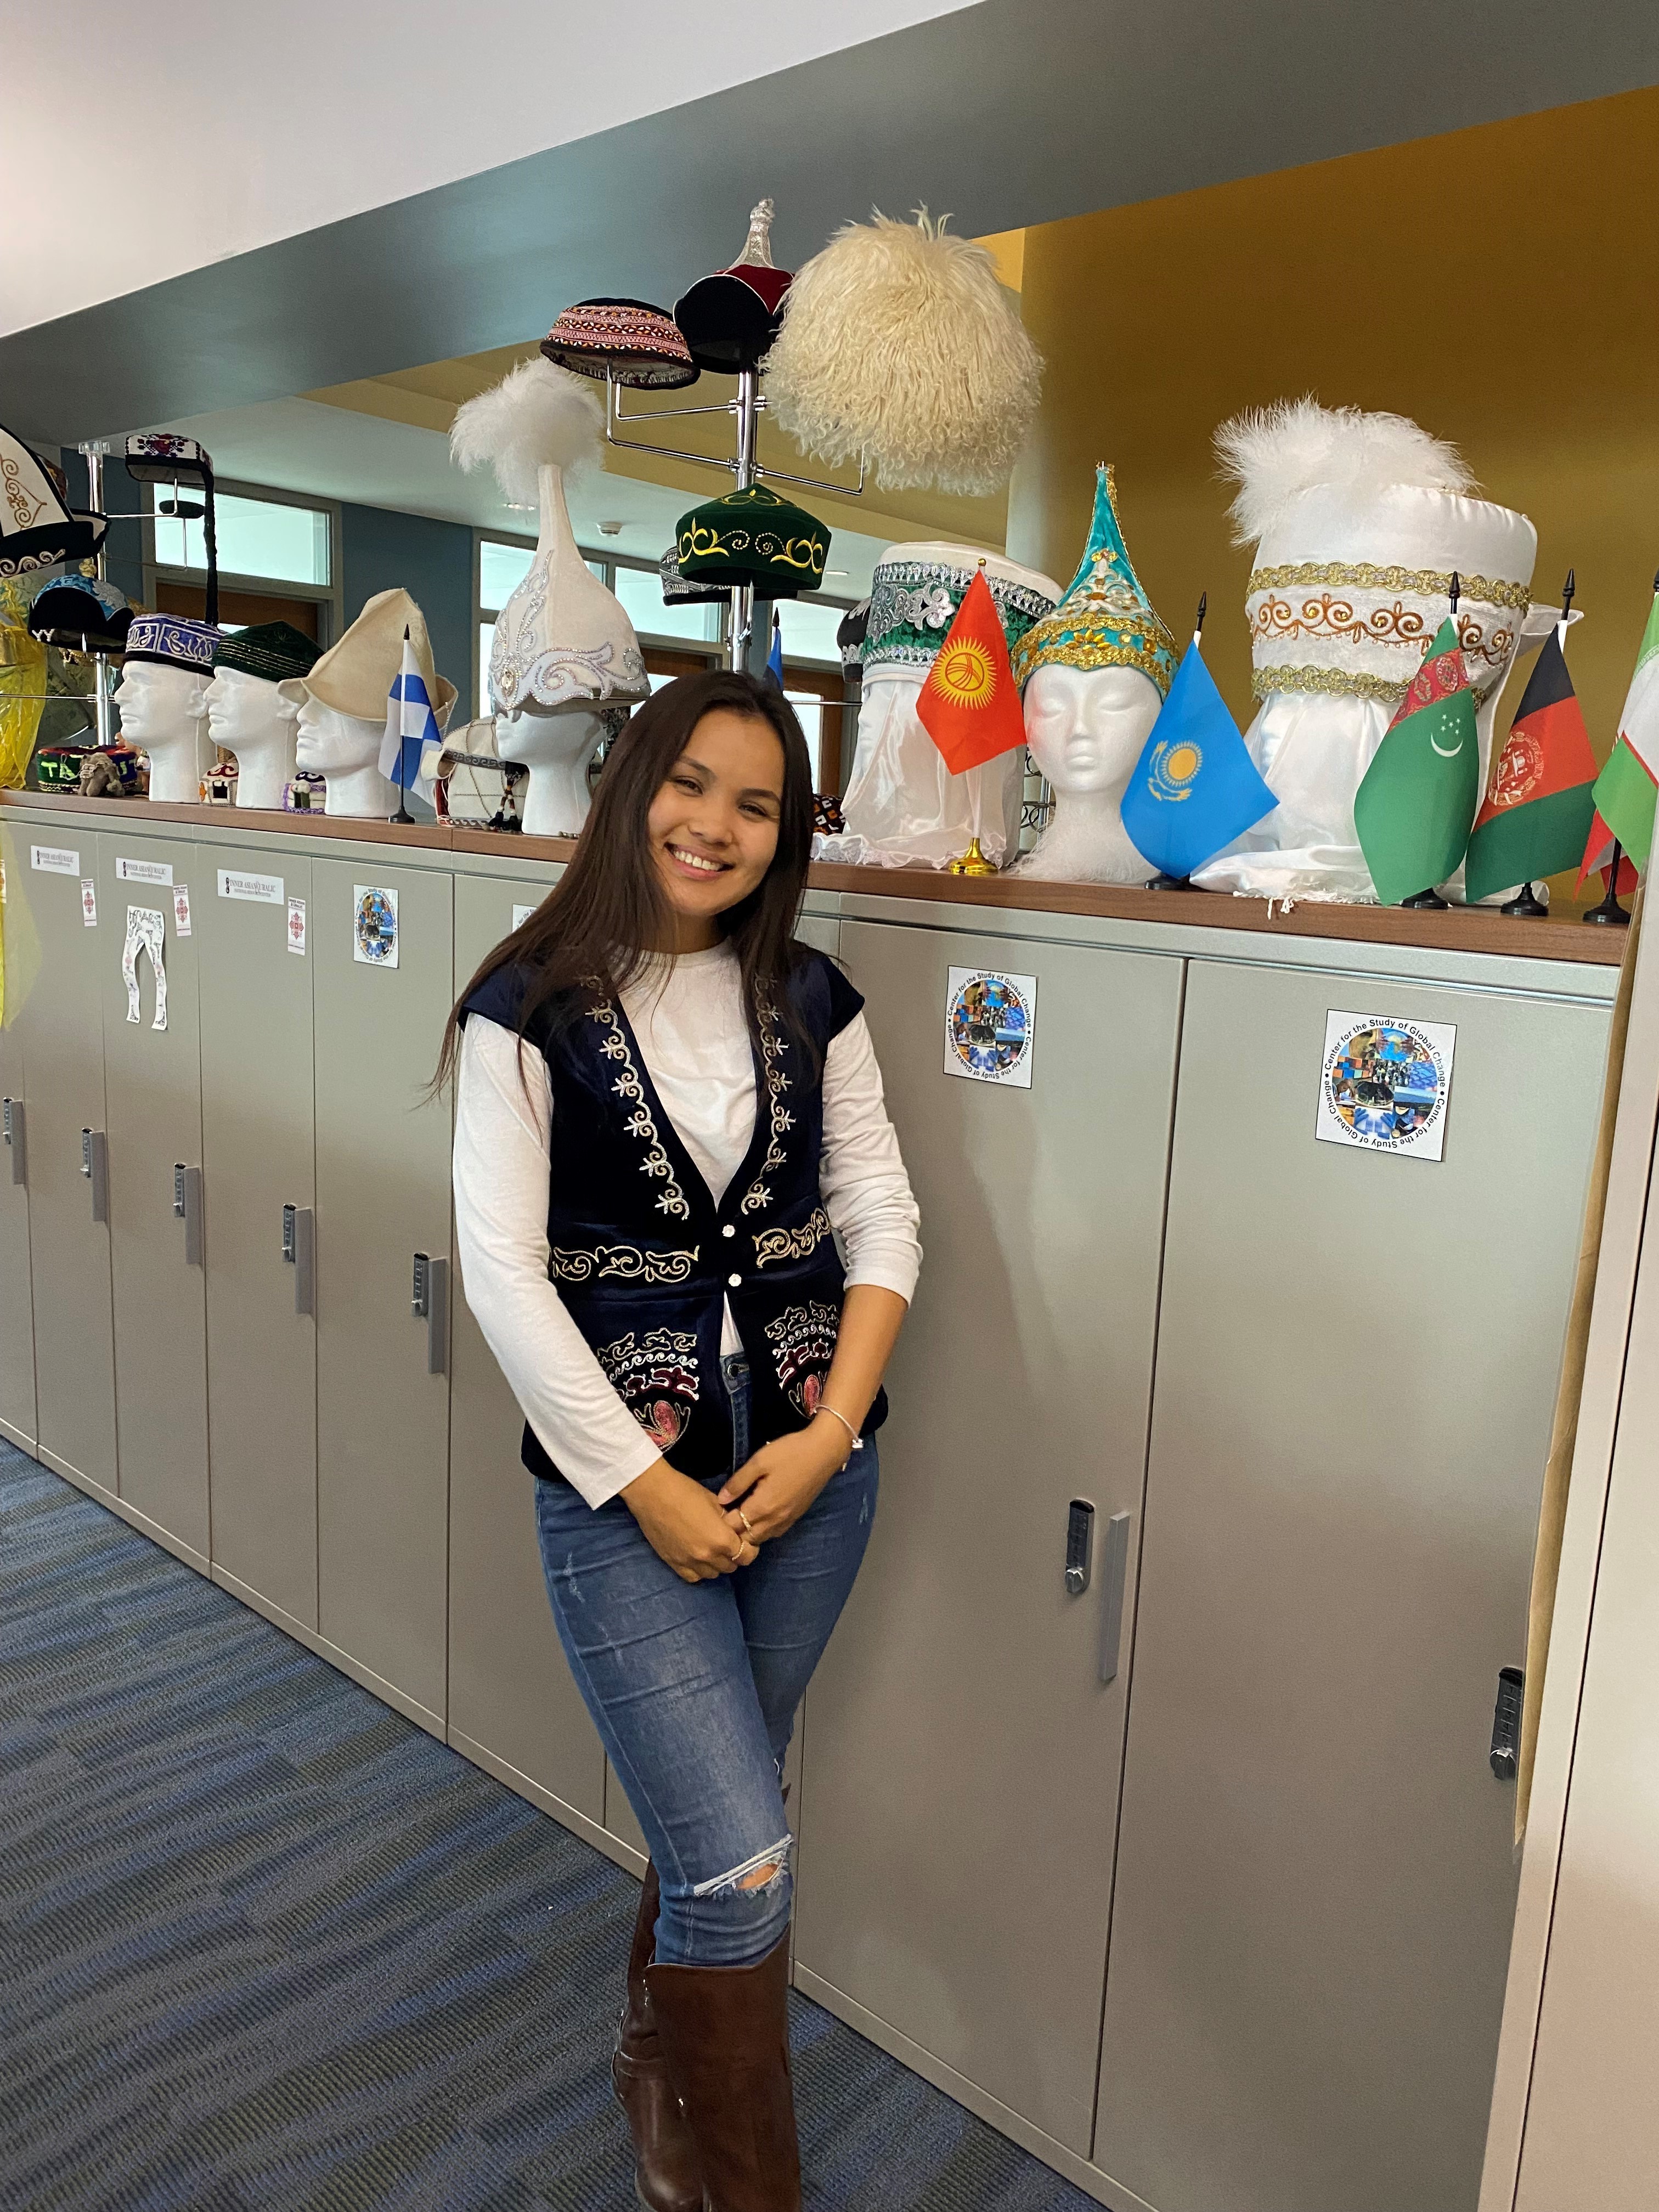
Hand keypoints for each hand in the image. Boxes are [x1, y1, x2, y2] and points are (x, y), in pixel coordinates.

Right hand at [622, 1459, 751, 1583]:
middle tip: (729, 1543)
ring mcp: (689, 1563)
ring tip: (713, 1550)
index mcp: (722, 1539)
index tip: (746, 1541)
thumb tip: (737, 1528)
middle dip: (734, 1555)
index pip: (746, 1555)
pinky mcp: (674, 1564)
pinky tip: (698, 1558)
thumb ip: (728, 1520)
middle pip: (731, 1566)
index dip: (749, 1549)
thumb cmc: (685, 1492)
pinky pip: (693, 1577)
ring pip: (713, 1574)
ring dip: (717, 1564)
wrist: (652, 1494)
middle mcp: (708, 1556)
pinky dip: (699, 1570)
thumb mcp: (715, 1502)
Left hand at [716, 1420, 849, 1548]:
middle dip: (732, 1533)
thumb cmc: (789, 1453)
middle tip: (722, 1517)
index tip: (712, 1512)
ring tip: (737, 1519)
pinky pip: (773, 1533)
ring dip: (747, 1534)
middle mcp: (774, 1520)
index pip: (734, 1527)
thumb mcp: (759, 1462)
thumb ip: (738, 1482)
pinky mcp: (795, 1518)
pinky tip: (757, 1518)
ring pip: (760, 1539)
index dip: (720, 1522)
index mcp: (763, 1507)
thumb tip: (720, 1500)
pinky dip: (761, 1531)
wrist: (824, 1452)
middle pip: (746, 1539)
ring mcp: (787, 1521)